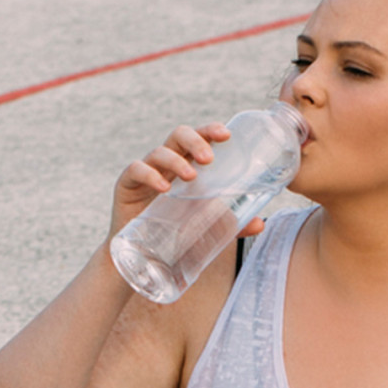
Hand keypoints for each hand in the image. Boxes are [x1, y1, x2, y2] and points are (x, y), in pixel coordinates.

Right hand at [109, 123, 267, 238]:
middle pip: (179, 135)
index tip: (226, 135)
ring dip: (177, 160)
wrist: (143, 257)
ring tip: (191, 176)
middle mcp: (167, 164)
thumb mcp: (208, 227)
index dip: (211, 130)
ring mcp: (147, 172)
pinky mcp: (127, 185)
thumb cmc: (176, 233)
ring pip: (159, 151)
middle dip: (195, 140)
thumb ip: (233, 223)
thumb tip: (261, 222)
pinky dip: (150, 175)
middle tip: (209, 158)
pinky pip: (136, 170)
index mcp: (188, 165)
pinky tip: (164, 188)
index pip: (200, 138)